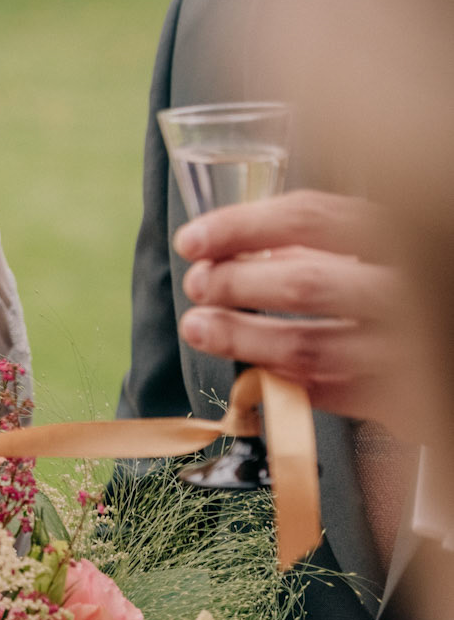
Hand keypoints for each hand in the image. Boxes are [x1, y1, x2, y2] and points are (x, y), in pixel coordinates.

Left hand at [173, 192, 419, 435]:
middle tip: (198, 287)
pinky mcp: (404, 400)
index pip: (308, 218)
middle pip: (302, 284)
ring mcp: (407, 349)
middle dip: (233, 285)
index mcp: (402, 233)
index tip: (192, 240)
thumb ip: (326, 243)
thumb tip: (246, 249)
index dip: (239, 227)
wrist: (452, 334)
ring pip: (307, 349)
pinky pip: (327, 395)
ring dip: (240, 339)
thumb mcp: (387, 241)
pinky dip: (282, 381)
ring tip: (200, 328)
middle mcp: (408, 289)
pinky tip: (252, 369)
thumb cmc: (420, 277)